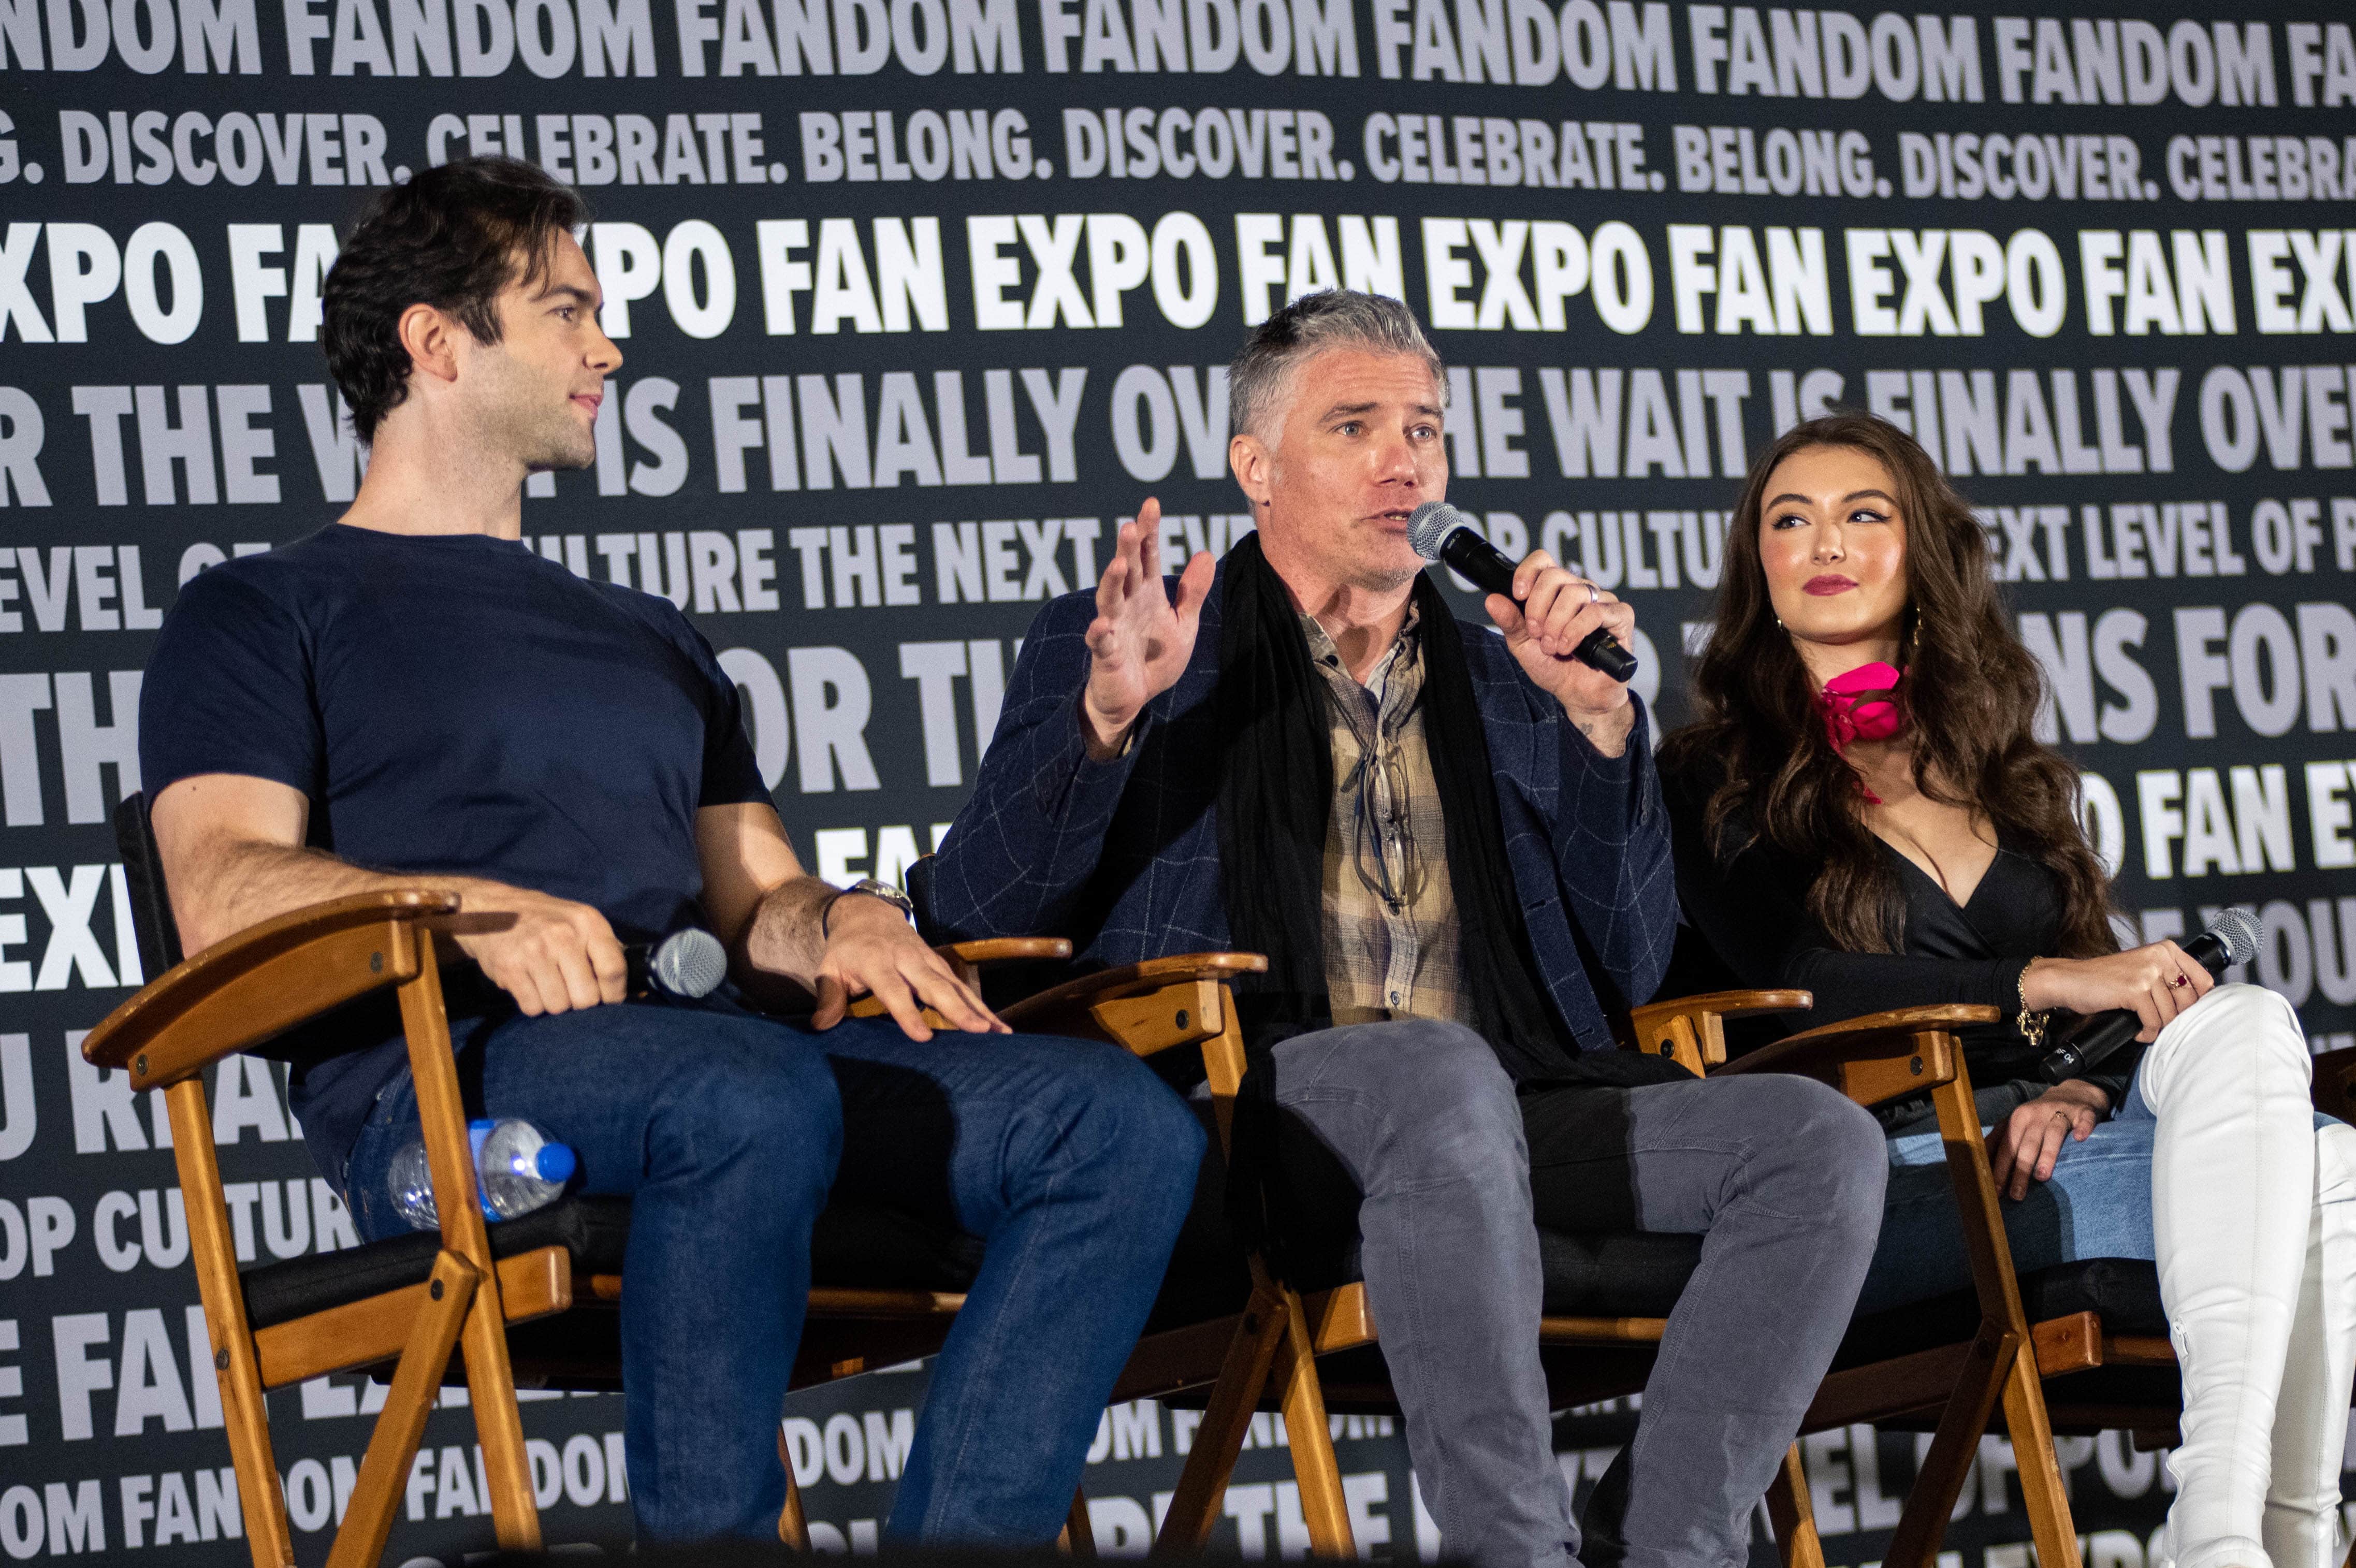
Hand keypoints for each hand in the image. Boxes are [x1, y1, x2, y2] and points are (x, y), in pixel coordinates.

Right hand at [441, 881, 626, 1016]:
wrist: (494, 911)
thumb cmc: (547, 921)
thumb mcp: (580, 921)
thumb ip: (605, 948)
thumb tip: (633, 987)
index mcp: (588, 923)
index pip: (613, 969)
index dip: (614, 994)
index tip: (609, 1000)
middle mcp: (563, 935)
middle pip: (586, 998)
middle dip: (581, 1001)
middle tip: (572, 991)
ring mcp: (534, 951)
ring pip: (558, 1007)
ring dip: (555, 1003)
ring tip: (549, 984)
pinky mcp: (510, 968)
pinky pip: (532, 1007)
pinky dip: (533, 1004)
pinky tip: (531, 985)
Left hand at [809, 893, 1008, 1040]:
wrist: (868, 914)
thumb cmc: (846, 949)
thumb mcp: (828, 968)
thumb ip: (829, 997)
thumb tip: (820, 1027)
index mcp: (877, 961)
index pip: (894, 989)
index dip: (908, 1013)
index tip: (924, 1037)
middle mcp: (907, 959)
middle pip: (935, 985)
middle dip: (959, 1009)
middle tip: (980, 1031)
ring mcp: (927, 960)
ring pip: (956, 986)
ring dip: (979, 1008)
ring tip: (1000, 1032)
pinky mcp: (939, 964)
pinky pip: (962, 986)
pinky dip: (982, 1005)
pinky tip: (999, 1026)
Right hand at [1082, 499, 1213, 757]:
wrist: (1134, 697)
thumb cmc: (1154, 657)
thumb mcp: (1183, 624)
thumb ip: (1192, 592)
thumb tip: (1207, 552)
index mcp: (1148, 594)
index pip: (1148, 555)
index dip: (1148, 531)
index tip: (1151, 503)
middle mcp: (1127, 604)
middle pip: (1127, 571)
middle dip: (1128, 549)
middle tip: (1131, 526)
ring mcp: (1113, 627)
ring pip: (1109, 599)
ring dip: (1112, 582)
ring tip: (1119, 564)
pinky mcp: (1105, 655)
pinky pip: (1099, 642)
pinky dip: (1099, 633)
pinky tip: (1101, 625)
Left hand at [1483, 550, 1636, 748]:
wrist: (1579, 695)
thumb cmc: (1554, 667)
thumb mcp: (1523, 646)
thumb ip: (1510, 622)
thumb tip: (1492, 599)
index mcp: (1555, 591)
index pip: (1543, 561)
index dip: (1528, 572)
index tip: (1518, 595)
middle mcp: (1579, 590)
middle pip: (1555, 575)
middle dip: (1538, 607)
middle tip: (1537, 633)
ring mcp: (1602, 601)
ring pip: (1575, 593)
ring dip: (1557, 623)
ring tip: (1553, 647)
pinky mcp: (1621, 616)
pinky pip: (1597, 611)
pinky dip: (1577, 630)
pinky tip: (1569, 647)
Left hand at [1987, 1081, 2107, 1199]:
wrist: (2072, 1093)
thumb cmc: (2039, 1116)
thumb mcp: (2017, 1124)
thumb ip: (2000, 1141)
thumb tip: (1981, 1165)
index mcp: (2017, 1119)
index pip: (2006, 1147)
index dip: (2000, 1169)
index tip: (1995, 1191)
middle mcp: (2037, 1114)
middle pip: (2027, 1144)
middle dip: (2020, 1170)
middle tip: (2017, 1194)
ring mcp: (2060, 1112)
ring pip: (2052, 1134)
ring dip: (2047, 1154)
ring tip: (2042, 1177)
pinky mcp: (2084, 1112)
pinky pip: (2084, 1120)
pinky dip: (2082, 1129)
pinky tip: (2080, 1139)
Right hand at [2023, 941, 2213, 1043]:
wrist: (2069, 979)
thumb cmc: (2105, 978)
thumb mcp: (2142, 969)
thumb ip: (2169, 978)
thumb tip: (2199, 1002)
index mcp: (2165, 949)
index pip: (2203, 980)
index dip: (2198, 1002)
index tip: (2183, 1012)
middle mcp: (2159, 957)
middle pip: (2189, 1000)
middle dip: (2175, 1018)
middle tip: (2158, 1022)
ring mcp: (2147, 973)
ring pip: (2170, 1014)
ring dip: (2158, 1028)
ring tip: (2145, 1027)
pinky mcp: (2134, 990)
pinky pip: (2153, 1022)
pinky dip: (2147, 1033)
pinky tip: (2138, 1031)